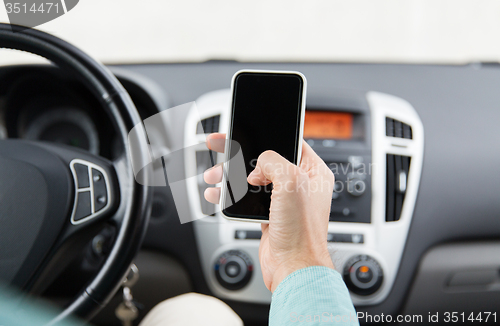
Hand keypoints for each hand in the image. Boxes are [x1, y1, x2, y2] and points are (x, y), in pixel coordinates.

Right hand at [204, 133, 334, 291]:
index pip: (290, 142)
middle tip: (220, 146)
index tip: (247, 130)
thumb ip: (272, 161)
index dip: (267, 134)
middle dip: (239, 155)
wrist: (293, 267)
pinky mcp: (270, 214)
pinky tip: (217, 193)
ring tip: (212, 176)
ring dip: (230, 175)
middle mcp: (299, 184)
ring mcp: (284, 200)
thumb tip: (257, 167)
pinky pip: (247, 198)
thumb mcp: (290, 182)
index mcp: (313, 171)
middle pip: (265, 159)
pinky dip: (231, 194)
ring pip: (252, 179)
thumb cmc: (302, 231)